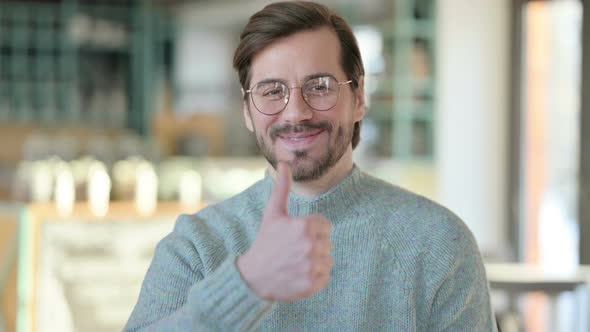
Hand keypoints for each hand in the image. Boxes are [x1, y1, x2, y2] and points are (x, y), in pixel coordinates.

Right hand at [236, 163, 333, 301]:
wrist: (253, 277)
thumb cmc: (265, 242)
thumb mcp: (273, 213)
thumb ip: (283, 187)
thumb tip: (284, 161)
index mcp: (305, 226)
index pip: (325, 226)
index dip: (311, 230)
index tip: (294, 237)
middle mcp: (310, 246)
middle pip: (327, 243)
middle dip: (313, 246)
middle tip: (293, 251)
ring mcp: (312, 267)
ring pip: (328, 261)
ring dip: (315, 262)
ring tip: (296, 263)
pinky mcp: (313, 285)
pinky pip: (325, 277)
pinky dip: (315, 278)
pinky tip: (298, 275)